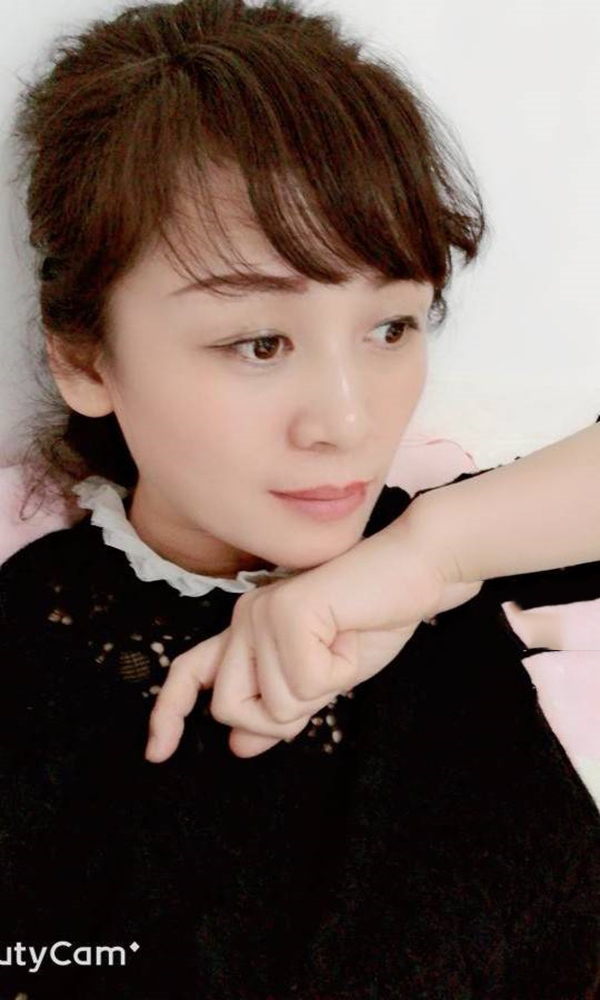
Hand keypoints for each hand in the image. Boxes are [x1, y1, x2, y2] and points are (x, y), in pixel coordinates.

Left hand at [145, 510, 480, 761]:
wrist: (414, 572)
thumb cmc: (373, 620)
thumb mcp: (323, 679)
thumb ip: (280, 708)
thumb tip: (238, 744)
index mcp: (247, 632)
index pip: (188, 673)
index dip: (167, 714)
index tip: (157, 754)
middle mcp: (244, 618)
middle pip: (229, 708)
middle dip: (279, 718)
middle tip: (324, 679)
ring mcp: (261, 612)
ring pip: (272, 704)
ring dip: (322, 689)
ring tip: (343, 645)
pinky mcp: (287, 612)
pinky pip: (306, 682)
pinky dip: (340, 672)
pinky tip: (350, 635)